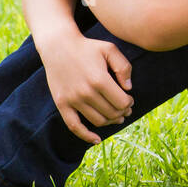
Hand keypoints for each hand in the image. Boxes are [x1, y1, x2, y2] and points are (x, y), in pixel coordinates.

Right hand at [37, 30, 134, 144]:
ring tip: (116, 117)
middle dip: (122, 112)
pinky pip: (74, 126)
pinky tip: (96, 140)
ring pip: (98, 121)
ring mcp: (73, 100)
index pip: (122, 102)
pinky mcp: (62, 104)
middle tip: (125, 108)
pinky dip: (86, 136)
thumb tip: (129, 88)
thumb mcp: (110, 49)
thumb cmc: (87, 47)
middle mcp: (86, 92)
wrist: (58, 46)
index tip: (130, 99)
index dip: (129, 103)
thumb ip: (123, 67)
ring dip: (110, 122)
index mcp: (100, 80)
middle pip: (112, 113)